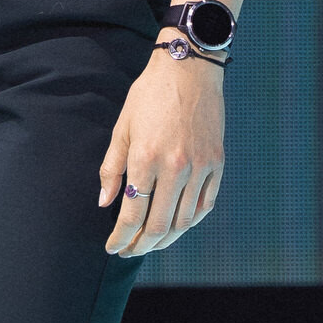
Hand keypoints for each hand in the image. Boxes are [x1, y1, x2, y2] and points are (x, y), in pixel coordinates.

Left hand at [99, 43, 225, 257]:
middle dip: (141, 245)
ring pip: (185, 221)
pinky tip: (178, 226)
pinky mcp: (217, 164)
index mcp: (146, 159)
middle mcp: (175, 168)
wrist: (189, 71)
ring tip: (151, 243)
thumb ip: (111, 168)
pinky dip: (191, 221)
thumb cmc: (149, 96)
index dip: (120, 237)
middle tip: (129, 251)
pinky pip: (205, 204)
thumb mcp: (122, 128)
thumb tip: (105, 202)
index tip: (112, 247)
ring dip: (166, 239)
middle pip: (159, 225)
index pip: (132, 214)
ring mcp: (200, 168)